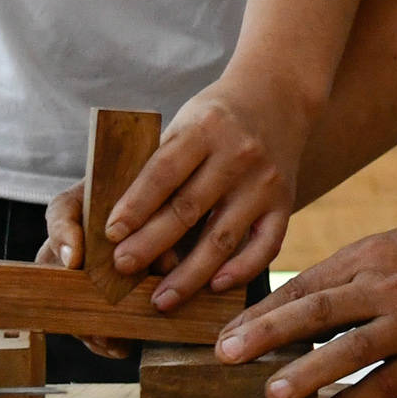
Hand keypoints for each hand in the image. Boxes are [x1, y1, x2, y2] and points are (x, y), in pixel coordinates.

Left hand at [91, 81, 310, 316]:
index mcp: (205, 129)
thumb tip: (121, 223)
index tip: (111, 234)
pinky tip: (215, 287)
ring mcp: (265, 182)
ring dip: (189, 274)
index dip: (135, 205)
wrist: (278, 97)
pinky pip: (265, 246)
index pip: (164, 172)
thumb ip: (160, 164)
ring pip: (222, 236)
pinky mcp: (286, 203)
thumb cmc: (216, 117)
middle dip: (151, 244)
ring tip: (160, 300)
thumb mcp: (186, 122)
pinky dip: (241, 270)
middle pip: (188, 209)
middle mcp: (238, 155)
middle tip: (122, 269)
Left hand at [216, 217, 396, 397]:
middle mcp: (388, 287)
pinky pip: (387, 383)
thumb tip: (300, 307)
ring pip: (349, 349)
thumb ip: (352, 274)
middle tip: (225, 356)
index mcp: (372, 255)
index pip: (305, 285)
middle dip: (266, 335)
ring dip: (306, 373)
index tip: (227, 334)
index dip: (263, 312)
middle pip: (316, 311)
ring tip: (270, 394)